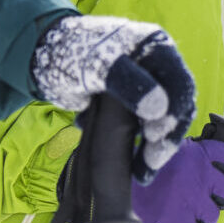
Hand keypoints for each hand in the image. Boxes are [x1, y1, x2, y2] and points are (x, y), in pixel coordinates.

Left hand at [30, 14, 197, 164]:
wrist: (44, 56)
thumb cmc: (72, 53)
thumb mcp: (97, 66)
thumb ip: (127, 83)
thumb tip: (159, 108)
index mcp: (155, 49)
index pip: (180, 85)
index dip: (174, 113)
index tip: (154, 138)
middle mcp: (157, 68)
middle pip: (175, 106)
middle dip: (163, 139)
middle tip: (148, 167)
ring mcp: (145, 87)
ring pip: (160, 121)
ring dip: (149, 147)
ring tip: (138, 173)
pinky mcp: (130, 105)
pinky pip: (141, 127)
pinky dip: (130, 143)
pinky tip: (114, 155)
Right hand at [127, 136, 223, 222]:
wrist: (112, 186)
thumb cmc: (137, 167)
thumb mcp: (168, 151)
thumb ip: (190, 156)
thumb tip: (211, 165)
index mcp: (197, 156)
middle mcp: (199, 179)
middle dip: (218, 198)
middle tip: (203, 198)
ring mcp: (190, 204)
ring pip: (213, 216)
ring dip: (202, 216)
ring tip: (185, 212)